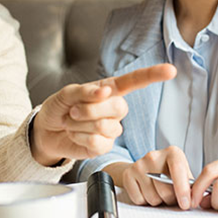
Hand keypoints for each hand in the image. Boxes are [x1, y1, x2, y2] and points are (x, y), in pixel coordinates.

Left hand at [31, 64, 175, 164]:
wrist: (47, 130)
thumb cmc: (59, 107)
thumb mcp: (66, 93)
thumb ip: (84, 91)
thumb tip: (105, 91)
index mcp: (109, 89)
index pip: (135, 81)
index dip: (153, 75)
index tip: (170, 70)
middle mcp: (114, 108)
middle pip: (119, 108)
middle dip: (91, 110)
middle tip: (73, 111)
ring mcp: (110, 128)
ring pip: (107, 127)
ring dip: (81, 125)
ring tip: (71, 122)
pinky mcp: (103, 146)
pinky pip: (98, 143)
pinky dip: (80, 138)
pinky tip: (75, 134)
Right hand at [105, 146, 193, 209]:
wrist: (145, 167)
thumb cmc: (168, 172)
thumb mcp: (183, 173)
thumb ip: (190, 184)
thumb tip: (194, 198)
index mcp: (172, 153)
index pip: (178, 170)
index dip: (183, 190)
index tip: (186, 204)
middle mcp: (154, 156)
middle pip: (165, 190)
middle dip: (170, 200)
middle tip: (171, 196)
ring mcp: (139, 165)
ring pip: (152, 198)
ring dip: (158, 201)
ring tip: (158, 192)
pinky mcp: (128, 175)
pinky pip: (139, 199)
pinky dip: (144, 201)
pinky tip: (146, 191)